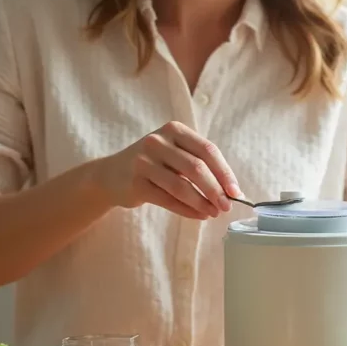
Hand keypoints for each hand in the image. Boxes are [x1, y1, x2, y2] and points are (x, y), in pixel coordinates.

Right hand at [95, 121, 240, 218]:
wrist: (110, 175)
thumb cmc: (152, 165)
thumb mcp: (174, 154)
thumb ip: (200, 165)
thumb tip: (232, 191)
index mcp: (174, 129)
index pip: (207, 150)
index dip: (225, 172)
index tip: (236, 192)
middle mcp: (157, 141)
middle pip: (196, 168)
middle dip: (216, 190)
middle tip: (227, 206)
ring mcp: (144, 161)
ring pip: (182, 186)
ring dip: (202, 203)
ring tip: (214, 213)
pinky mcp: (135, 183)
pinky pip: (168, 200)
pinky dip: (188, 210)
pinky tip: (199, 216)